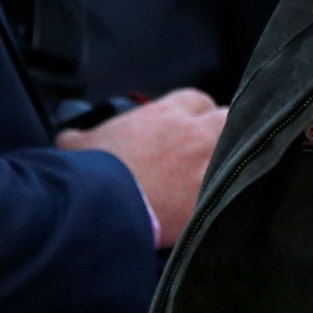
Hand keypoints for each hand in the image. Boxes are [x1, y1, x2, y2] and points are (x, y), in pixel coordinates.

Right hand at [58, 88, 226, 248]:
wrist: (96, 212)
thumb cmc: (85, 175)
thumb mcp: (76, 145)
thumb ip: (81, 135)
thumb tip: (71, 136)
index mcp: (165, 115)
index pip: (195, 100)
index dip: (192, 114)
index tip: (188, 128)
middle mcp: (194, 133)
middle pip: (226, 117)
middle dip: (222, 128)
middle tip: (210, 148)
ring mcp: (208, 164)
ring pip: (240, 145)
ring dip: (234, 154)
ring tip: (226, 169)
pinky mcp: (212, 197)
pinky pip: (237, 187)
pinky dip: (233, 191)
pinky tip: (225, 198)